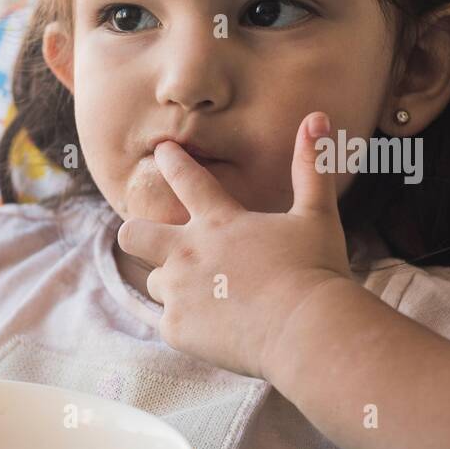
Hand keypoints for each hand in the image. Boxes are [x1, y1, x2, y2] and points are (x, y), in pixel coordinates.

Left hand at [116, 111, 356, 380]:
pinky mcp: (176, 328)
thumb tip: (316, 116)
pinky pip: (169, 323)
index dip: (172, 161)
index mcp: (219, 222)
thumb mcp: (317, 216)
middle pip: (132, 234)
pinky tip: (215, 330)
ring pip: (153, 283)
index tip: (161, 151)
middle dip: (134, 233)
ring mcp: (177, 291)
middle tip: (146, 238)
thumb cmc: (317, 272)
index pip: (187, 179)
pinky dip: (188, 324)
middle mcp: (187, 252)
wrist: (307, 331)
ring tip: (208, 297)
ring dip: (172, 285)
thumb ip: (311, 168)